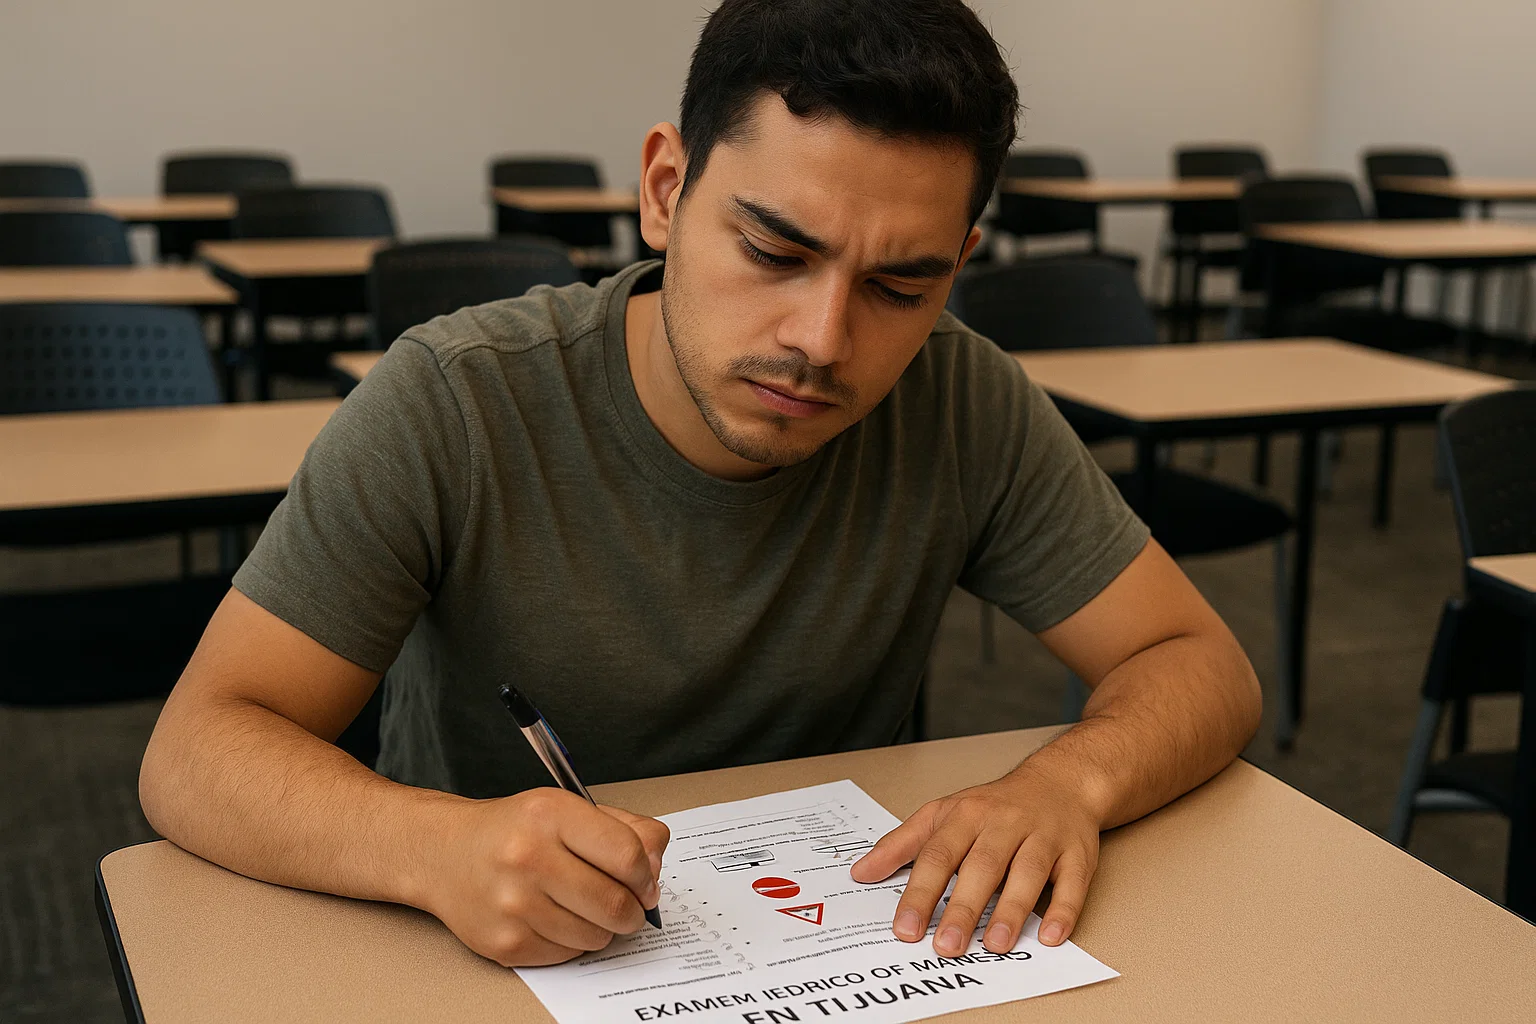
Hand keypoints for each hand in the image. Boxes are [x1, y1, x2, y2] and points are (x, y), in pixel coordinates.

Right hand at [425, 788, 669, 965]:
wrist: (444, 855)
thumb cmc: (515, 831)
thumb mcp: (569, 809)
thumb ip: (625, 830)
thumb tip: (656, 868)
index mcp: (551, 815)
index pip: (627, 855)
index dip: (647, 876)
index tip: (647, 884)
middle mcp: (528, 857)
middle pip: (615, 903)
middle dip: (632, 910)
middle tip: (627, 905)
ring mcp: (513, 903)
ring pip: (595, 936)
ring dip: (602, 928)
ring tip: (584, 908)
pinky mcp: (504, 943)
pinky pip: (567, 955)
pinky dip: (572, 942)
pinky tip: (555, 919)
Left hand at [849, 764, 1099, 955]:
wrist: (1060, 782)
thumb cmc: (994, 805)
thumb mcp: (942, 814)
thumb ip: (901, 844)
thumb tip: (860, 873)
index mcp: (966, 816)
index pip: (938, 855)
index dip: (920, 893)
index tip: (905, 928)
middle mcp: (1004, 824)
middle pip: (982, 866)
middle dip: (963, 907)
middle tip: (946, 945)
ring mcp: (1043, 837)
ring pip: (1028, 872)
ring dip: (1011, 910)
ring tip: (993, 944)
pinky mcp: (1077, 854)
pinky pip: (1072, 883)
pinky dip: (1063, 910)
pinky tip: (1050, 936)